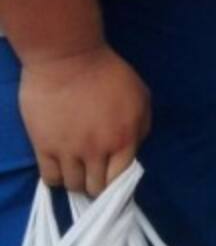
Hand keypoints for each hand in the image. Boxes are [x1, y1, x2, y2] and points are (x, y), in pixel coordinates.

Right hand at [19, 44, 149, 194]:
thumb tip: (134, 150)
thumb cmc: (109, 73)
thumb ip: (141, 126)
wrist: (69, 59)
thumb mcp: (140, 96)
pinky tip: (61, 167)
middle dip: (98, 185)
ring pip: (73, 185)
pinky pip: (50, 178)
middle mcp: (97, 150)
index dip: (118, 184)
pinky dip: (57, 179)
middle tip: (95, 176)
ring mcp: (69, 150)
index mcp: (124, 138)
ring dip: (78, 182)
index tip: (114, 181)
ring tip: (79, 171)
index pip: (121, 179)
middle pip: (96, 187)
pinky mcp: (44, 146)